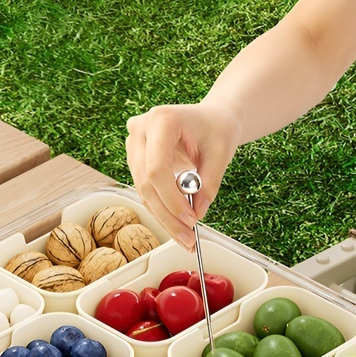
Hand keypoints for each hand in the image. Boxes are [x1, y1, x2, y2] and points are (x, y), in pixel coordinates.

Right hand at [125, 99, 240, 249]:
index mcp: (162, 119)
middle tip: (188, 238)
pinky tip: (177, 226)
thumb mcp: (221, 153)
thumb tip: (196, 213)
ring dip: (164, 218)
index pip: (157, 168)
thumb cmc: (217, 128)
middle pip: (147, 183)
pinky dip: (162, 210)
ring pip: (143, 191)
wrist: (211, 118)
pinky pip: (146, 191)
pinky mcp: (136, 160)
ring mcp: (134, 145)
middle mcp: (141, 130)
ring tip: (185, 237)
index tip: (190, 219)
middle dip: (168, 215)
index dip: (172, 199)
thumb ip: (209, 183)